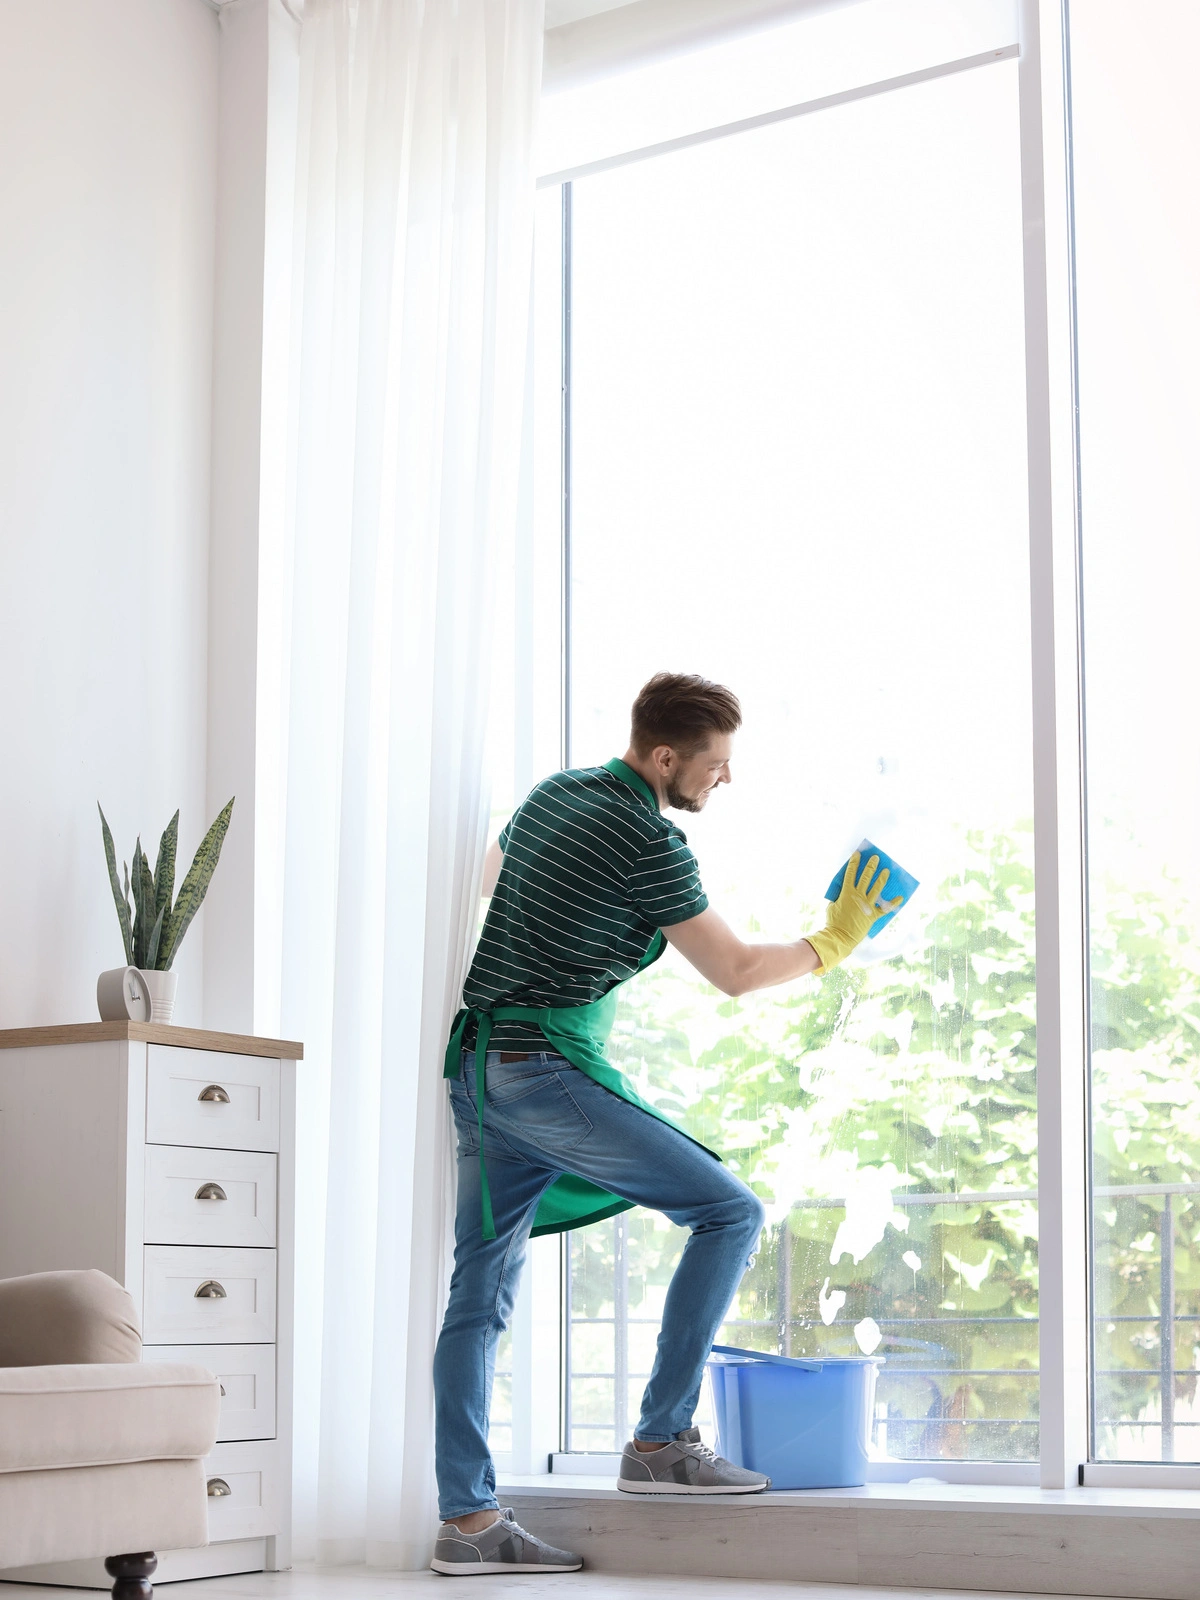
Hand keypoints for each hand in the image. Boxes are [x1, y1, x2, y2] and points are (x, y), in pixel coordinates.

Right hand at [806, 850, 902, 972]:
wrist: (840, 937)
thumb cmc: (833, 922)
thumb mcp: (832, 905)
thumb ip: (839, 896)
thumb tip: (843, 890)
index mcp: (846, 893)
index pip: (850, 874)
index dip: (854, 863)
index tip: (857, 854)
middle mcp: (858, 896)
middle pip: (866, 877)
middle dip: (871, 866)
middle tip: (876, 858)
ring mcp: (867, 905)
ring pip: (876, 888)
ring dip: (882, 878)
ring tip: (886, 871)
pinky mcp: (873, 915)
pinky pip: (885, 908)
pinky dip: (893, 903)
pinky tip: (900, 897)